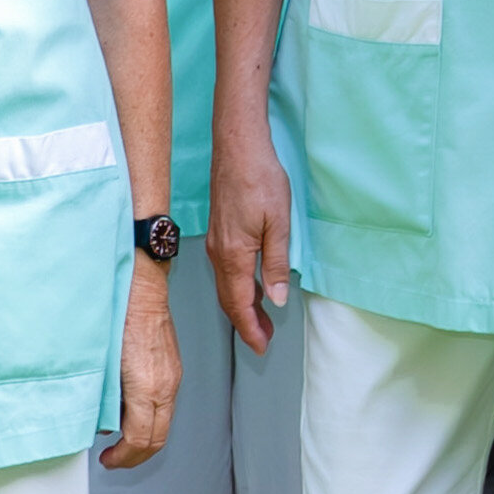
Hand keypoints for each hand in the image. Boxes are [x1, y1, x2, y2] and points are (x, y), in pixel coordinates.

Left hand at [103, 250, 180, 471]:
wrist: (141, 287)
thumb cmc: (117, 315)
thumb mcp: (101, 364)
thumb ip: (101, 397)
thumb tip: (99, 418)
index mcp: (147, 387)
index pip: (141, 439)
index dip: (124, 458)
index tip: (108, 460)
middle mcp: (166, 385)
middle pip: (158, 438)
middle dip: (135, 456)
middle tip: (115, 459)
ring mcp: (173, 377)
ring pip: (164, 423)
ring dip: (144, 438)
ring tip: (121, 439)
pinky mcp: (173, 368)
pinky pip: (165, 405)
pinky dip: (150, 419)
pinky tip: (132, 412)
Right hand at [209, 131, 297, 354]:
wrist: (238, 147)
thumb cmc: (260, 179)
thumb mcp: (278, 224)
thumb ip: (275, 264)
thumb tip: (277, 300)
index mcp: (234, 256)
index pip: (239, 304)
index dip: (250, 329)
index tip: (261, 347)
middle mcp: (219, 253)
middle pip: (229, 300)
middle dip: (246, 323)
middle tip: (264, 340)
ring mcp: (216, 242)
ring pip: (226, 285)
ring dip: (242, 305)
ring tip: (262, 318)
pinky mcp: (218, 231)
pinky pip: (225, 270)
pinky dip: (238, 286)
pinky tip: (253, 285)